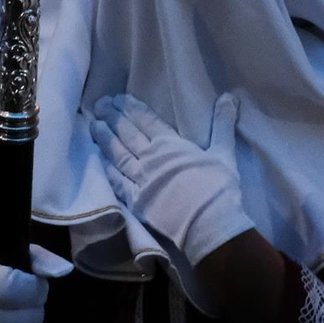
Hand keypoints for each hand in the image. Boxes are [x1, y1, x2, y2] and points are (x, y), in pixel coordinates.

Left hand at [89, 94, 252, 266]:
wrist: (208, 225)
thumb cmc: (217, 188)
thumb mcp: (224, 152)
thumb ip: (223, 124)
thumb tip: (229, 97)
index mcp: (170, 145)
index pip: (147, 121)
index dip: (132, 108)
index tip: (118, 98)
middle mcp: (151, 159)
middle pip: (128, 134)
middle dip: (113, 117)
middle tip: (100, 104)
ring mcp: (140, 180)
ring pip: (118, 154)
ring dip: (105, 138)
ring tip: (94, 125)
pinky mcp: (136, 202)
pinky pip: (117, 182)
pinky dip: (107, 169)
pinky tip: (99, 160)